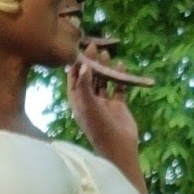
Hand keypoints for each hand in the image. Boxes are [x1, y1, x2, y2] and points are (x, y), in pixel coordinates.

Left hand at [67, 41, 146, 184]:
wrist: (119, 147)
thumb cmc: (99, 128)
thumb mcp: (89, 106)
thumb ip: (85, 86)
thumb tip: (82, 66)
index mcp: (78, 102)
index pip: (73, 79)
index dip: (74, 65)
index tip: (76, 49)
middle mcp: (89, 101)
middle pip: (88, 77)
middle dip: (90, 62)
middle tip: (92, 45)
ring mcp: (104, 103)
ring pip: (103, 81)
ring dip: (104, 67)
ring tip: (106, 52)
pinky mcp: (118, 105)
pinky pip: (118, 87)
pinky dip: (120, 77)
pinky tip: (121, 65)